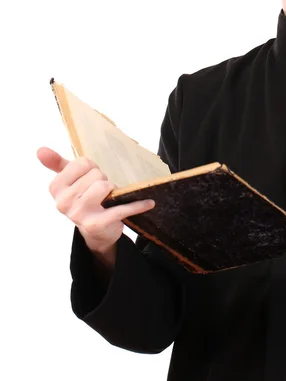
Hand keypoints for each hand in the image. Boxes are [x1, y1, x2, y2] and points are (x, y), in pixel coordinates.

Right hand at [37, 147, 154, 253]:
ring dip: (114, 190)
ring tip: (111, 197)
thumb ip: (57, 164)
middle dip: (103, 179)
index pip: (81, 163)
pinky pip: (122, 208)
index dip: (91, 167)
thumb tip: (40, 149)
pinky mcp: (98, 224)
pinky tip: (149, 202)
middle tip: (102, 191)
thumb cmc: (84, 198)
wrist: (96, 231)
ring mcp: (79, 214)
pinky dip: (138, 205)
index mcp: (56, 188)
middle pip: (95, 174)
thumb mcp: (70, 181)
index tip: (91, 176)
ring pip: (105, 186)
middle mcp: (63, 202)